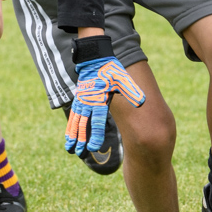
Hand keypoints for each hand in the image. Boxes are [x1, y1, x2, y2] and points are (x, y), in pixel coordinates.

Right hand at [64, 38, 144, 155]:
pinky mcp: (79, 99)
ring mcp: (82, 100)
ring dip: (73, 135)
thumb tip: (142, 101)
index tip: (93, 147)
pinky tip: (69, 137)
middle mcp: (88, 101)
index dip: (96, 134)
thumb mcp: (123, 79)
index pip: (98, 120)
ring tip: (70, 149)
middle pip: (84, 124)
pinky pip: (74, 115)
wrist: (95, 58)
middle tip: (80, 153)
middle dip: (81, 139)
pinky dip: (71, 127)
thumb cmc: (111, 70)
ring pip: (76, 121)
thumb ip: (131, 91)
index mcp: (100, 98)